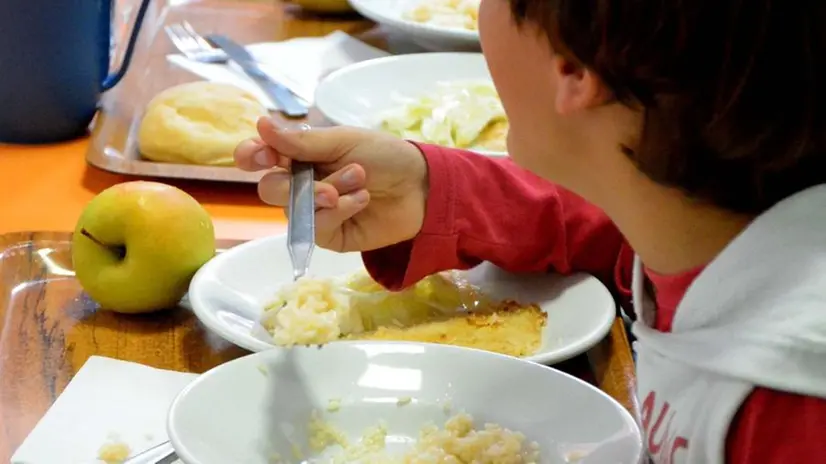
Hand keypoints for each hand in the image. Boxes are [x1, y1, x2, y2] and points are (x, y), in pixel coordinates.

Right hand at [234, 118, 428, 251]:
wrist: (421, 185)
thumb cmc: (385, 156)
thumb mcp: (343, 141)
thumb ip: (301, 141)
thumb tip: (260, 124)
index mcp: (300, 155)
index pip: (260, 157)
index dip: (252, 156)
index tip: (261, 155)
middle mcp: (302, 184)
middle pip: (270, 189)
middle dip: (291, 184)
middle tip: (321, 179)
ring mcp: (315, 212)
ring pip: (294, 210)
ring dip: (326, 194)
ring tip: (359, 181)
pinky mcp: (331, 236)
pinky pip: (317, 229)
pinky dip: (338, 212)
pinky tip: (361, 200)